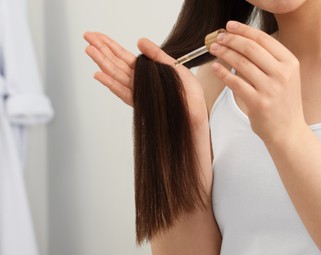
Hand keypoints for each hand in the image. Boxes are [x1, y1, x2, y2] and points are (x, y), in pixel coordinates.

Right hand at [83, 32, 207, 127]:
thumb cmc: (189, 94)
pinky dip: (111, 83)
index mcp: (147, 71)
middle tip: (87, 37)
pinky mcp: (140, 103)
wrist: (195, 114)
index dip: (110, 45)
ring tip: (89, 49)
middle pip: (116, 63)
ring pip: (116, 74)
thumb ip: (156, 55)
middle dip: (101, 49)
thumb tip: (139, 41)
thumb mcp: (175, 67)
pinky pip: (123, 91)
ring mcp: (138, 92)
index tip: (97, 36)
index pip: (124, 56)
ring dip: (102, 61)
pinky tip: (99, 74)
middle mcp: (139, 81)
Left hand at [209, 21, 307, 143]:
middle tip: (218, 37)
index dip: (243, 30)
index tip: (229, 26)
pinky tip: (216, 67)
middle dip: (231, 40)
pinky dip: (223, 73)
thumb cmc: (282, 102)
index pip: (263, 39)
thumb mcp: (284, 77)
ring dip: (224, 53)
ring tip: (214, 49)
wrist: (288, 131)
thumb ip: (268, 60)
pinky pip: (236, 83)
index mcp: (290, 63)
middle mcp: (282, 74)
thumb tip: (241, 42)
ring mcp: (271, 89)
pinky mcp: (259, 103)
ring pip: (241, 64)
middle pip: (251, 48)